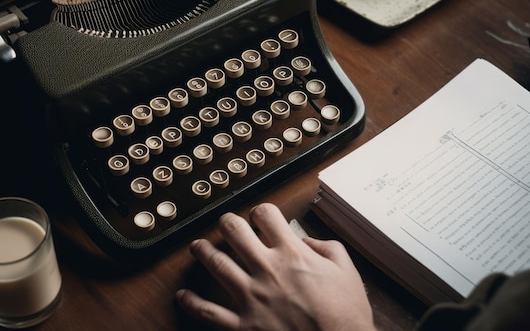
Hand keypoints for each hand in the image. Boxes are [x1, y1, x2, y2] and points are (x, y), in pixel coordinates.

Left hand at [175, 202, 375, 330]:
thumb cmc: (345, 316)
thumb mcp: (347, 271)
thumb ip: (326, 248)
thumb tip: (307, 240)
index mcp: (292, 254)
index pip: (266, 215)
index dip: (261, 211)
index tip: (260, 217)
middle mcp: (267, 270)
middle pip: (234, 231)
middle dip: (228, 223)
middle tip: (226, 224)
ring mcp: (251, 297)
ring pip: (216, 263)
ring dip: (203, 251)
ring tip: (197, 247)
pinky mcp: (243, 325)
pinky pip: (209, 312)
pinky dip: (192, 302)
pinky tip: (182, 295)